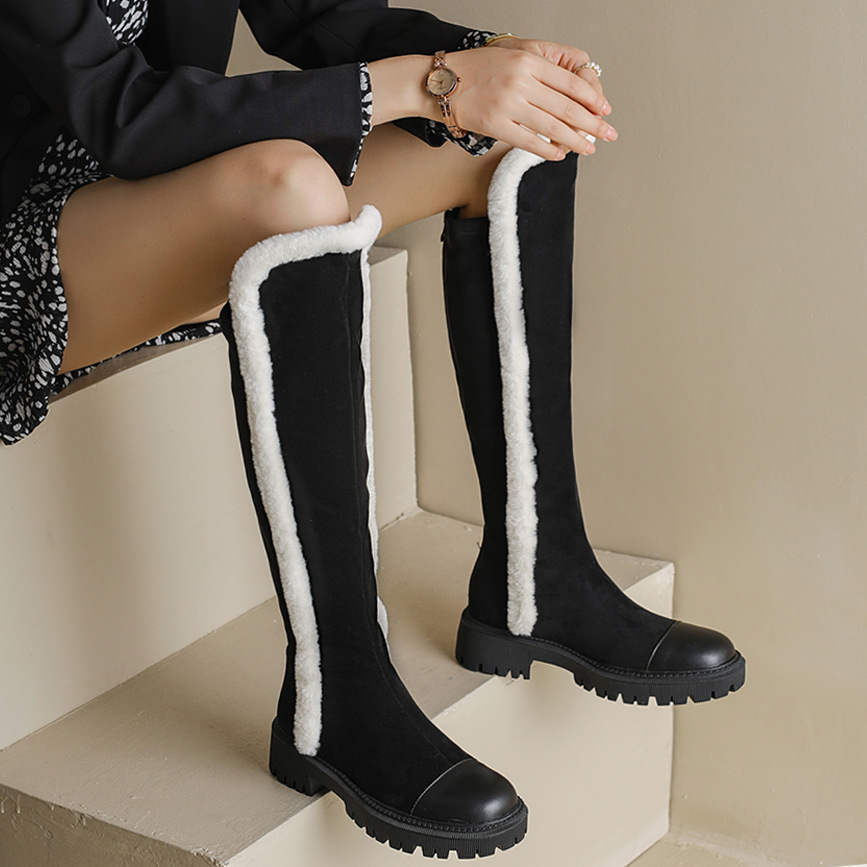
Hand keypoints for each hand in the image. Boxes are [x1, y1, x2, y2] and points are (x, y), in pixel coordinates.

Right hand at [446, 38, 615, 160]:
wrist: (443, 82)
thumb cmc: (478, 70)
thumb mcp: (513, 56)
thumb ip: (541, 71)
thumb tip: (572, 95)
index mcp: (529, 61)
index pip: (571, 84)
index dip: (592, 100)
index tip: (605, 111)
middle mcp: (521, 81)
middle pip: (567, 107)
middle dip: (592, 124)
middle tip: (608, 134)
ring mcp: (508, 104)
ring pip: (553, 127)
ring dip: (576, 141)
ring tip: (588, 149)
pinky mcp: (496, 125)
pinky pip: (530, 141)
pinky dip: (549, 150)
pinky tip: (560, 154)